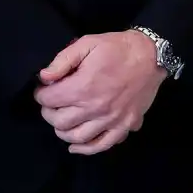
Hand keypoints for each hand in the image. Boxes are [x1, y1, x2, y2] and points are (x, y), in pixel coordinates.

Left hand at [34, 31, 165, 154]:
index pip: (49, 100)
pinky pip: (101, 145)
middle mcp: (95, 108)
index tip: (44, 89)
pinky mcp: (124, 126)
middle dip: (49, 112)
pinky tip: (75, 145)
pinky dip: (85, 149)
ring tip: (63, 119)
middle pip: (59, 121)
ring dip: (63, 131)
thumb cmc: (117, 48)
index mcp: (83, 87)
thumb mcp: (87, 43)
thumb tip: (43, 77)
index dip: (41, 94)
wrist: (151, 55)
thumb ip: (63, 60)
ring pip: (76, 137)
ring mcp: (111, 120)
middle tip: (52, 103)